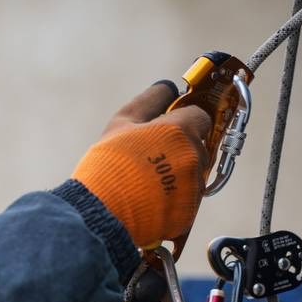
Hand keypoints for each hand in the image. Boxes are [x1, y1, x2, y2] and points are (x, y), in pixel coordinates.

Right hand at [71, 83, 212, 249]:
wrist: (102, 211)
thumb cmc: (109, 163)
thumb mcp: (122, 122)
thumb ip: (151, 101)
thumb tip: (168, 88)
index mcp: (181, 131)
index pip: (199, 117)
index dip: (183, 122)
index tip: (168, 130)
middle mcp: (194, 158)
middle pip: (197, 148)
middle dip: (180, 151)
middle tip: (150, 159)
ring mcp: (194, 188)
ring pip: (193, 175)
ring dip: (177, 176)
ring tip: (146, 183)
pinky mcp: (188, 213)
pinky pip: (186, 201)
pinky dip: (173, 200)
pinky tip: (149, 201)